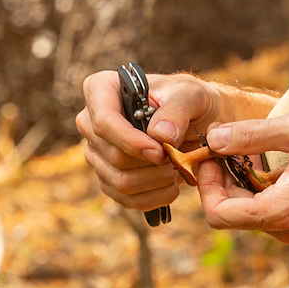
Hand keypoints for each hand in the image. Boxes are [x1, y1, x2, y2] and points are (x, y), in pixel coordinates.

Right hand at [76, 68, 230, 216]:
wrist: (197, 120)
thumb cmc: (189, 100)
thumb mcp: (191, 93)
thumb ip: (177, 110)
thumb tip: (159, 135)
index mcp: (103, 89)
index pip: (103, 121)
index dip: (130, 141)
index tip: (160, 152)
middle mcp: (91, 122)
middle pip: (111, 155)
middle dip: (150, 165)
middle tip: (178, 159)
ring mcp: (97, 152)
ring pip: (118, 180)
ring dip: (154, 182)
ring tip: (177, 171)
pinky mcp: (108, 177)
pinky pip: (123, 198)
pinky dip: (152, 198)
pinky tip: (171, 188)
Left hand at [192, 112, 288, 245]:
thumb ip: (251, 136)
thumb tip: (212, 139)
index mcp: (282, 213)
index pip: (219, 215)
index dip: (205, 184)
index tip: (209, 153)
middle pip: (234, 215)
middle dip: (222, 181)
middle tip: (224, 145)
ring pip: (254, 213)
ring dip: (244, 184)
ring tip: (251, 150)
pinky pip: (276, 213)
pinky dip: (265, 189)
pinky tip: (276, 162)